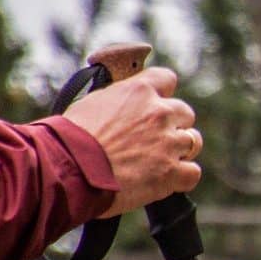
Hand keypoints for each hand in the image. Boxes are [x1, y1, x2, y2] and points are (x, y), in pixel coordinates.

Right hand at [62, 67, 202, 216]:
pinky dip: (182, 177)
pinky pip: (193, 173)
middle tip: (153, 139)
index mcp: (139, 91)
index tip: (154, 104)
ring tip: (158, 161)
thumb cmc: (69, 139)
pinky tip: (167, 180)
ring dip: (179, 150)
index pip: (167, 79)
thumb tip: (124, 103)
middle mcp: (159, 113)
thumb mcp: (93, 103)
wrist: (67, 170)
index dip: (162, 93)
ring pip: (193, 141)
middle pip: (184, 113)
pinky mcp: (170, 172)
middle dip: (172, 125)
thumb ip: (118, 99)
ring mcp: (168, 143)